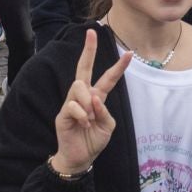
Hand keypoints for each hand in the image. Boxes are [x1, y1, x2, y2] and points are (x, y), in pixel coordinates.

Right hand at [53, 30, 131, 171]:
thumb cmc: (93, 141)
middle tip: (91, 33)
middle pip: (84, 68)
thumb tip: (95, 98)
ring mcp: (71, 103)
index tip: (129, 53)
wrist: (79, 158)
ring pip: (79, 87)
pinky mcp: (62, 113)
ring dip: (88, 103)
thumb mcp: (107, 126)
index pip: (108, 78)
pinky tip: (82, 124)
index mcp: (97, 97)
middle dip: (88, 50)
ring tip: (89, 119)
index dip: (118, 66)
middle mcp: (84, 96)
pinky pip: (73, 105)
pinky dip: (82, 115)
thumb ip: (105, 111)